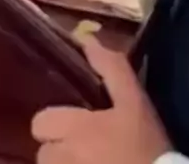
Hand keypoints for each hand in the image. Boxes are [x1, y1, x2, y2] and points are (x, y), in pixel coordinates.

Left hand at [32, 35, 171, 163]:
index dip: (56, 123)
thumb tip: (87, 38)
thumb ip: (111, 68)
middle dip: (61, 151)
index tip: (78, 127)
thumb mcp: (135, 102)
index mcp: (76, 129)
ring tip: (90, 163)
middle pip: (44, 153)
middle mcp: (63, 159)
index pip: (40, 122)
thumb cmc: (148, 146)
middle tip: (87, 151)